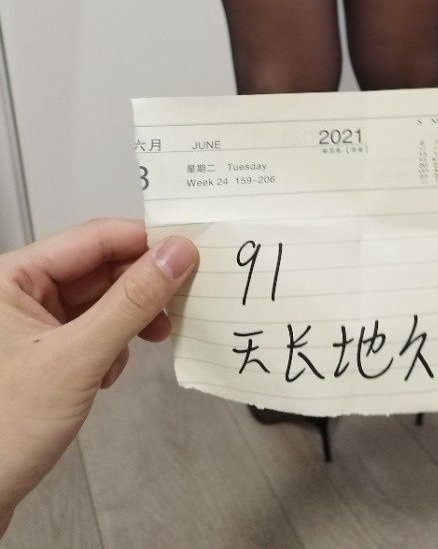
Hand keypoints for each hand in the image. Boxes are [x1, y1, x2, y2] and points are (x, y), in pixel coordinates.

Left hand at [0, 218, 198, 534]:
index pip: (92, 238)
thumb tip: (177, 255)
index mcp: (12, 276)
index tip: (189, 248)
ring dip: (132, 316)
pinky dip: (114, 342)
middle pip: (99, 266)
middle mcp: (20, 292)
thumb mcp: (78, 358)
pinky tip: (114, 367)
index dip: (144, 241)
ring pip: (100, 298)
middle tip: (185, 293)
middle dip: (142, 284)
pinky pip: (93, 327)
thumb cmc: (4, 429)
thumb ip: (131, 303)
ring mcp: (32, 322)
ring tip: (158, 334)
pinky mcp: (44, 350)